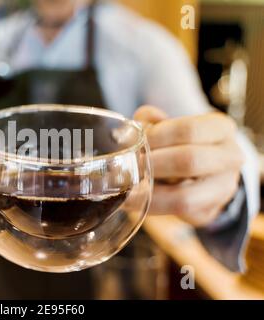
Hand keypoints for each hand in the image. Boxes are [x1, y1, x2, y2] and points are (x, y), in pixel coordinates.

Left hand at [134, 106, 243, 226]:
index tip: (136, 143)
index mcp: (220, 129)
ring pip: (185, 197)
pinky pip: (177, 213)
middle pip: (189, 161)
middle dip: (153, 164)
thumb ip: (150, 122)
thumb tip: (131, 130)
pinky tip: (135, 200)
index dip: (157, 137)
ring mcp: (224, 188)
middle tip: (130, 165)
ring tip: (128, 188)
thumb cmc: (179, 143)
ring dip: (150, 192)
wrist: (202, 172)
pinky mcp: (210, 211)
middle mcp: (230, 157)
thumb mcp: (168, 125)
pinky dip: (152, 206)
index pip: (188, 130)